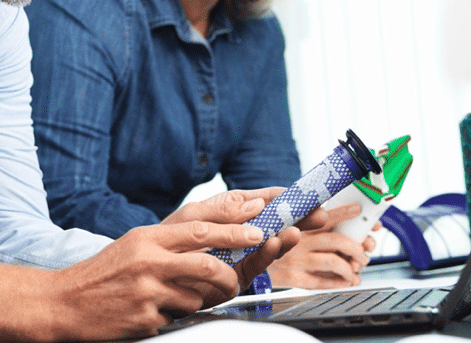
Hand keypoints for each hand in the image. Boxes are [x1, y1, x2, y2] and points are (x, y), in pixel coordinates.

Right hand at [0, 214, 270, 341]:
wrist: (63, 302)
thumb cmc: (104, 274)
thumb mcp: (134, 247)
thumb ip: (169, 244)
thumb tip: (213, 244)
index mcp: (148, 238)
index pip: (199, 229)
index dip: (232, 230)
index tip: (257, 231)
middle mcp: (149, 260)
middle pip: (207, 264)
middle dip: (230, 274)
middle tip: (236, 279)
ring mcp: (146, 291)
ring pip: (197, 296)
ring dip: (198, 300)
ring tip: (178, 298)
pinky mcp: (143, 318)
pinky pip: (176, 318)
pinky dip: (173, 317)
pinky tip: (153, 312)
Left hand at [164, 187, 327, 305]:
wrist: (152, 271)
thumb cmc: (169, 237)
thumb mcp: (195, 215)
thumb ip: (224, 210)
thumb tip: (257, 203)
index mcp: (232, 209)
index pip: (266, 199)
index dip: (287, 196)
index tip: (308, 193)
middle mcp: (242, 232)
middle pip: (276, 222)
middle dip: (298, 218)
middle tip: (318, 215)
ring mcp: (241, 253)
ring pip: (270, 243)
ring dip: (285, 237)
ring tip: (295, 230)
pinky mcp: (237, 275)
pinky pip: (256, 264)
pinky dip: (266, 254)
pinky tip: (273, 243)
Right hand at [267, 204, 377, 289]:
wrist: (247, 262)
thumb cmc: (269, 240)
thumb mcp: (281, 222)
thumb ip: (303, 217)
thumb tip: (330, 213)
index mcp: (297, 222)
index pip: (326, 215)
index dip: (346, 212)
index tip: (360, 210)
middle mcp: (299, 240)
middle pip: (336, 240)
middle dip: (356, 246)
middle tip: (365, 249)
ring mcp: (298, 260)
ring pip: (333, 261)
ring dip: (351, 265)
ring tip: (357, 266)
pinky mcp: (296, 278)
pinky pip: (323, 282)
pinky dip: (341, 282)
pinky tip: (347, 280)